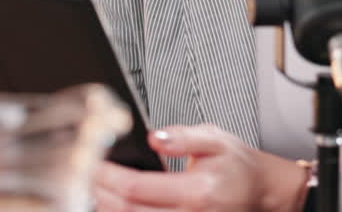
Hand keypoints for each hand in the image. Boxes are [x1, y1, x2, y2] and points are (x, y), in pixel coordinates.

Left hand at [93, 124, 307, 211]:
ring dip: (107, 208)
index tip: (91, 164)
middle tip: (78, 178)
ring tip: (90, 192)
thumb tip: (154, 136)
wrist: (263, 193)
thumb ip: (183, 137)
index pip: (138, 189)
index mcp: (197, 191)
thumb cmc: (239, 168)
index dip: (108, 178)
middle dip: (99, 195)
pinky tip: (113, 204)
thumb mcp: (216, 139)